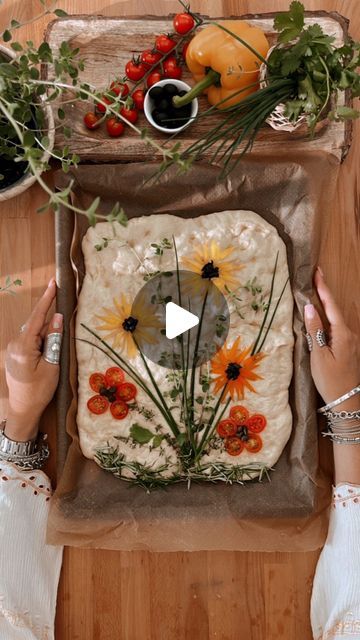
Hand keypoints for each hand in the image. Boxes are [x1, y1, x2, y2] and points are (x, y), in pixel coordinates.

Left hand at [4, 278, 62, 441]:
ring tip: (51, 359)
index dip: (46, 299)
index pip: (37, 317)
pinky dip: (42, 343)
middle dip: (51, 326)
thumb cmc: (39, 391)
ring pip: (35, 334)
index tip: (53, 283)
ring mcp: (13, 349)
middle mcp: (15, 344)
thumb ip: (54, 340)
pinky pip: (31, 341)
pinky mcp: (15, 354)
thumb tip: (57, 317)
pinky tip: (47, 355)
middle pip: (36, 325)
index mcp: (23, 346)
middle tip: (58, 342)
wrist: (23, 410)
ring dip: (47, 338)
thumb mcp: (52, 365)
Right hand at [304, 267, 359, 409]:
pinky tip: (321, 318)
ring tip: (315, 293)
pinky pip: (336, 329)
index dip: (323, 288)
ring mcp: (351, 342)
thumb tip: (309, 307)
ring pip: (336, 319)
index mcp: (343, 334)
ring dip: (326, 306)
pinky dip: (328, 319)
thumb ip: (314, 330)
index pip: (331, 305)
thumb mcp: (319, 356)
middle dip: (324, 293)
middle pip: (335, 309)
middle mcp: (350, 334)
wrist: (348, 402)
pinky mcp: (349, 349)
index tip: (317, 272)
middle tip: (315, 276)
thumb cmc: (331, 381)